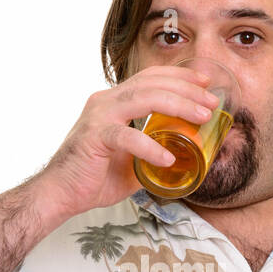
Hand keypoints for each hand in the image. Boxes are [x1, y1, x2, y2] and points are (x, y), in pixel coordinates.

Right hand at [36, 65, 221, 216]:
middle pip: (152, 83)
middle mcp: (105, 101)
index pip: (149, 78)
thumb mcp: (132, 162)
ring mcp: (98, 116)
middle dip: (186, 89)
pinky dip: (150, 147)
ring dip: (177, 105)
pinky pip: (127, 136)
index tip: (204, 84)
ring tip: (201, 118)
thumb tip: (184, 159)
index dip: (179, 76)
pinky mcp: (94, 137)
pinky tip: (168, 158)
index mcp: (113, 102)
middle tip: (211, 102)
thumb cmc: (93, 178)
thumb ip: (153, 153)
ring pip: (143, 99)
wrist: (60, 195)